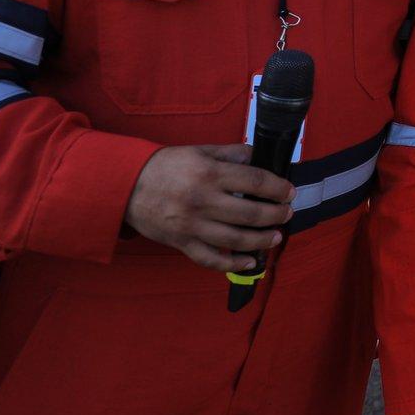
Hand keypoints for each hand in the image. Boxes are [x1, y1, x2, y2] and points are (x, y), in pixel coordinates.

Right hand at [123, 144, 291, 271]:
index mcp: (209, 174)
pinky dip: (232, 264)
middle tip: (286, 214)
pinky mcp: (181, 243)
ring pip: (235, 239)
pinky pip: (210, 259)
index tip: (289, 192)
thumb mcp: (200, 151)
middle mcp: (202, 201)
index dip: (277, 188)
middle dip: (275, 215)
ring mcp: (191, 225)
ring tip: (275, 236)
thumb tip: (258, 156)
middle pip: (250, 213)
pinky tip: (250, 262)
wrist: (126, 185)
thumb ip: (231, 154)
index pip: (254, 182)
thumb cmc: (166, 166)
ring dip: (261, 240)